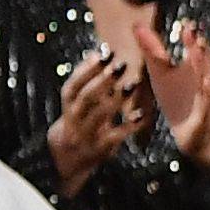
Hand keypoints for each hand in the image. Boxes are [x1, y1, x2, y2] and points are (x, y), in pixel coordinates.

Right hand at [47, 37, 152, 188]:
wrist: (67, 157)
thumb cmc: (80, 120)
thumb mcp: (78, 100)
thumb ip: (87, 79)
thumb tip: (97, 51)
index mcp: (68, 104)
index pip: (74, 84)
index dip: (88, 68)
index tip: (105, 53)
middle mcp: (73, 119)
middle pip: (85, 97)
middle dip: (103, 80)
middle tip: (122, 64)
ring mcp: (85, 134)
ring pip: (99, 115)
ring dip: (116, 99)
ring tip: (132, 84)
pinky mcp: (99, 149)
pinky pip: (114, 136)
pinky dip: (128, 125)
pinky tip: (142, 115)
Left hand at [146, 15, 209, 167]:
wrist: (196, 138)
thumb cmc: (180, 103)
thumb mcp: (163, 75)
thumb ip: (153, 50)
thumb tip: (137, 25)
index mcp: (195, 70)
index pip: (194, 51)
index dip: (190, 39)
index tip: (186, 24)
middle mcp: (204, 81)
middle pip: (202, 62)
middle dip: (197, 48)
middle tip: (191, 33)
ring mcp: (207, 99)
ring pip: (207, 81)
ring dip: (204, 68)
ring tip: (198, 53)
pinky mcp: (205, 118)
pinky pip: (206, 106)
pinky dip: (206, 96)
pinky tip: (204, 86)